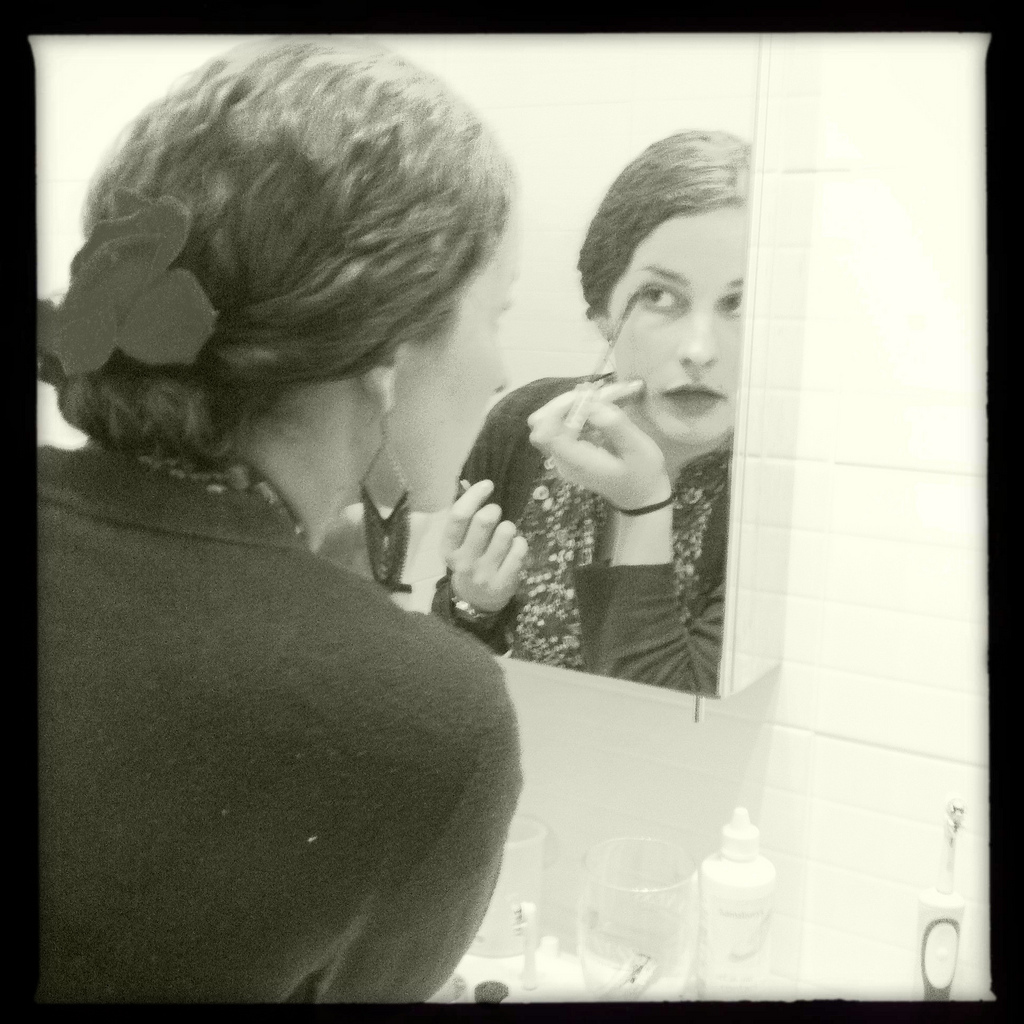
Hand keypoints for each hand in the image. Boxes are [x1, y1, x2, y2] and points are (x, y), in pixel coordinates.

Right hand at [440, 479, 528, 612]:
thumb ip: (464, 519)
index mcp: (448, 548)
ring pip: (506, 532)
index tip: (487, 485)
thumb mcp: (458, 544)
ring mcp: (485, 574)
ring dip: (508, 527)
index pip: (459, 516)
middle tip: (495, 514)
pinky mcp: (504, 582)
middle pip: (484, 520)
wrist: (476, 600)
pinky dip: (520, 543)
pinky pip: (520, 549)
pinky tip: (513, 548)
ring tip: (504, 535)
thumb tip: (475, 485)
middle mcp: (464, 562)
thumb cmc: (469, 560)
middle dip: (494, 510)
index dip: (474, 495)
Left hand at [527, 380, 670, 510]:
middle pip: (540, 426)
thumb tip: (593, 407)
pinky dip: (573, 412)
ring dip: (568, 405)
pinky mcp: (570, 451)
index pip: (547, 433)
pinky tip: (595, 406)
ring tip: (595, 397)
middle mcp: (563, 460)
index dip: (560, 409)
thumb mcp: (638, 450)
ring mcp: (564, 457)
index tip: (586, 397)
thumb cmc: (643, 475)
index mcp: (577, 462)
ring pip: (547, 423)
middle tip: (589, 394)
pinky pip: (560, 427)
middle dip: (562, 404)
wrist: (642, 497)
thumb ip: (615, 427)